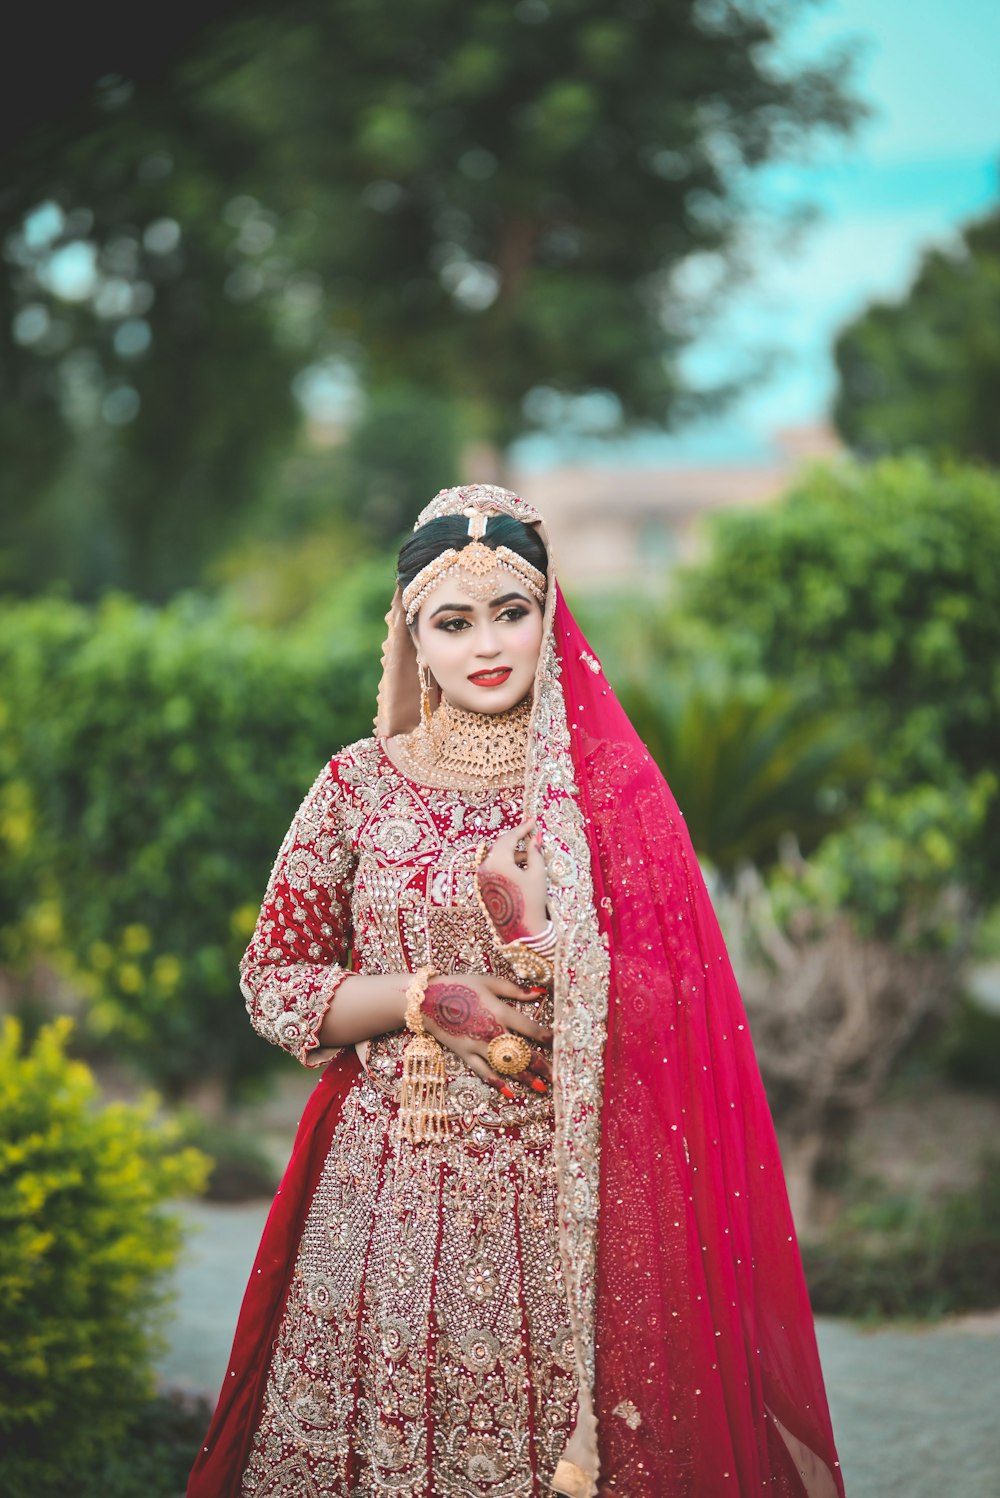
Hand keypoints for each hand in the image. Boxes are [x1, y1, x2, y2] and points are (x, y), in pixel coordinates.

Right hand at [420, 972, 551, 1096]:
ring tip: (542, 1088)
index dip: (548, 1038)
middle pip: (523, 1053)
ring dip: (525, 1078)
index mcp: (501, 1012)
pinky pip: (483, 1072)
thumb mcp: (489, 981)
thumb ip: (515, 990)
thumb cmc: (460, 985)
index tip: (561, 1044)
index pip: (532, 1029)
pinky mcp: (465, 1054)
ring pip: (506, 1067)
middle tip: (558, 1077)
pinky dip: (496, 1083)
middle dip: (542, 1066)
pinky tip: (510, 1092)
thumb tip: (540, 992)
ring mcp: (478, 1046)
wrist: (426, 999)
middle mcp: (492, 1032)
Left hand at [475, 817, 547, 942]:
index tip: (533, 820)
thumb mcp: (537, 873)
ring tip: (531, 857)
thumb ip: (535, 852)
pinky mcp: (484, 886)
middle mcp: (486, 867)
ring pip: (498, 857)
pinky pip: (495, 868)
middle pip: (501, 846)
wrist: (523, 930)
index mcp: (497, 862)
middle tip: (531, 833)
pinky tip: (522, 868)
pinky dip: (508, 864)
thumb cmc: (532, 901)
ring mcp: (483, 878)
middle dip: (517, 839)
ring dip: (513, 854)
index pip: (509, 838)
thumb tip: (536, 837)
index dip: (522, 828)